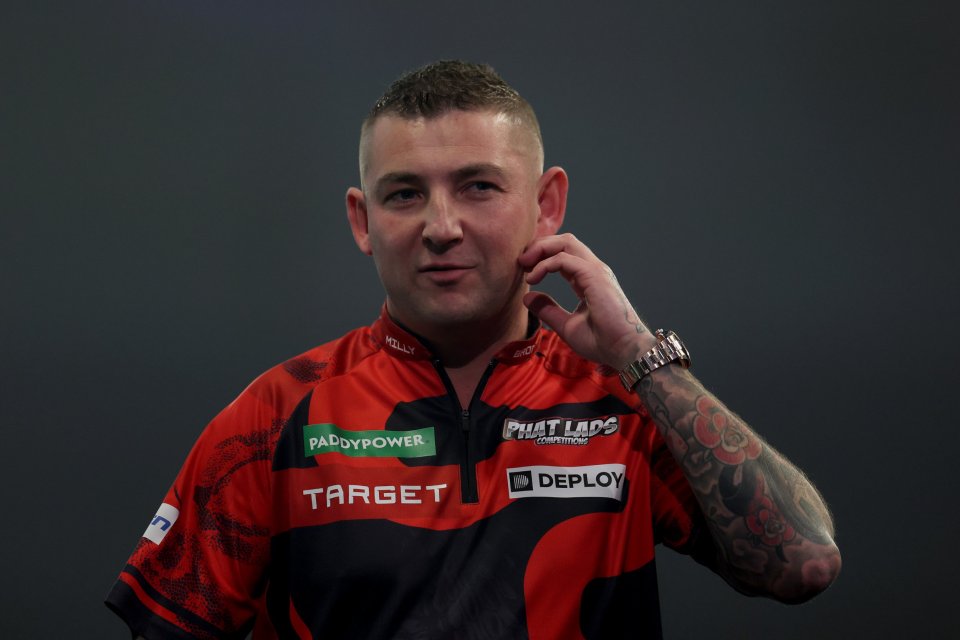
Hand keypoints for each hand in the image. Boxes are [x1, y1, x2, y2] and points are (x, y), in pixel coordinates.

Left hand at [518, 233, 655, 368]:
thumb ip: (548, 310)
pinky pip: (564, 259)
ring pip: (566, 242)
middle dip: (540, 245)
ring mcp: (595, 271)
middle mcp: (593, 270)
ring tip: (524, 264)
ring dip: (541, 249)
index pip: (564, 254)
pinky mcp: (594, 276)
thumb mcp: (567, 325)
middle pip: (564, 241)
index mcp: (588, 279)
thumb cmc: (602, 341)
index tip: (525, 270)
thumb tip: (526, 297)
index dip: (543, 256)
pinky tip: (533, 277)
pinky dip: (545, 264)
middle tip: (521, 261)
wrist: (623, 351)